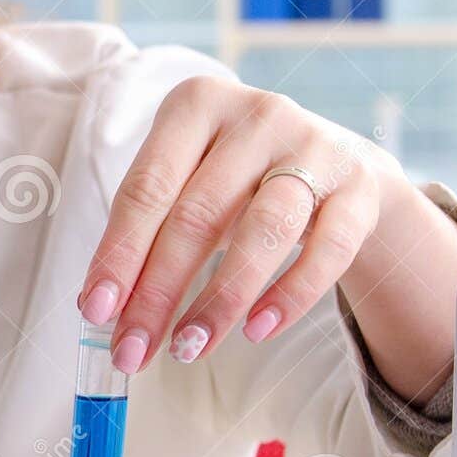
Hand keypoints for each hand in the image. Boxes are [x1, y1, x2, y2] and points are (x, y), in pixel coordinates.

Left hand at [78, 76, 388, 372]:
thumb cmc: (239, 182)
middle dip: (157, 293)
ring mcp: (315, 146)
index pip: (146, 188)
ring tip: (188, 349)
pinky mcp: (360, 188)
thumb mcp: (188, 186)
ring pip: (263, 231)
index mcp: (197, 105)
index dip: (118, 254)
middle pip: (197, 215)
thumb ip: (146, 235)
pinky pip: (327, 250)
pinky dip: (289, 296)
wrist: (340, 168)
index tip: (95, 313)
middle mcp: (257, 115)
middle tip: (133, 351)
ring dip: (220, 300)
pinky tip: (256, 331)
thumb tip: (101, 308)